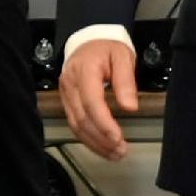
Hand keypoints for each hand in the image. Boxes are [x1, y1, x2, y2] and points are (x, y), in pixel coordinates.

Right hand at [57, 33, 140, 161]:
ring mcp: (65, 94)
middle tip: (121, 151)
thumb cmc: (107, 48)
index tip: (118, 138)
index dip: (104, 123)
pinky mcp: (66, 101)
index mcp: (84, 70)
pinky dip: (88, 139)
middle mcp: (70, 84)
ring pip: (76, 125)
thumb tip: (129, 107)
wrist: (89, 41)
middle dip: (101, 139)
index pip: (91, 102)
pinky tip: (102, 147)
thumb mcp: (122, 57)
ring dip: (95, 143)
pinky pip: (75, 124)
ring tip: (114, 154)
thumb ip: (125, 81)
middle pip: (82, 118)